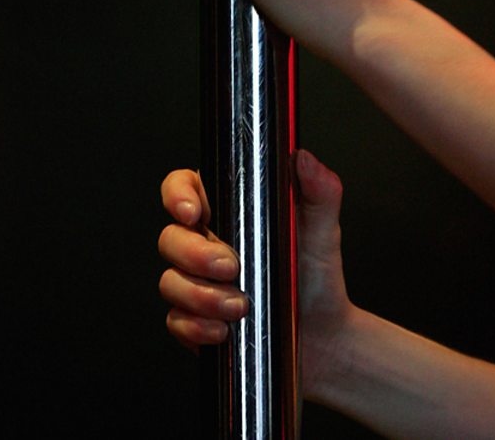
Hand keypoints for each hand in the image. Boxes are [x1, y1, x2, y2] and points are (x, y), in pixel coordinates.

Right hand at [158, 149, 356, 400]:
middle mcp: (202, 244)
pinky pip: (176, 320)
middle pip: (169, 238)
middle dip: (195, 255)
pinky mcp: (193, 318)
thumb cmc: (316, 279)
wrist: (325, 336)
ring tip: (240, 307)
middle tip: (231, 267)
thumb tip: (302, 158)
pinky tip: (224, 331)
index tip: (193, 213)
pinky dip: (197, 327)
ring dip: (201, 296)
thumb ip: (318, 192)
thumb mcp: (323, 232)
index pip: (183, 188)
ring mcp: (193, 282)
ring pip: (170, 282)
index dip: (176, 196)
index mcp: (226, 214)